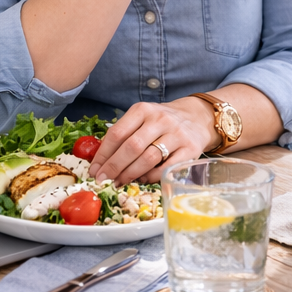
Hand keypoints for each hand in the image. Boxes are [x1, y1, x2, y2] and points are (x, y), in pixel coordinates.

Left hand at [91, 98, 214, 183]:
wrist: (197, 118)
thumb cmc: (162, 123)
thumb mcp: (142, 119)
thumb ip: (124, 135)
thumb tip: (101, 162)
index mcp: (143, 110)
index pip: (117, 133)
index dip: (103, 154)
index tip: (94, 170)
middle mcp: (160, 120)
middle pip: (131, 147)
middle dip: (114, 167)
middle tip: (103, 180)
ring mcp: (176, 134)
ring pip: (148, 158)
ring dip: (130, 174)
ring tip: (119, 182)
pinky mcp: (190, 149)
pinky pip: (165, 168)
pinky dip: (150, 177)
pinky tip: (141, 179)